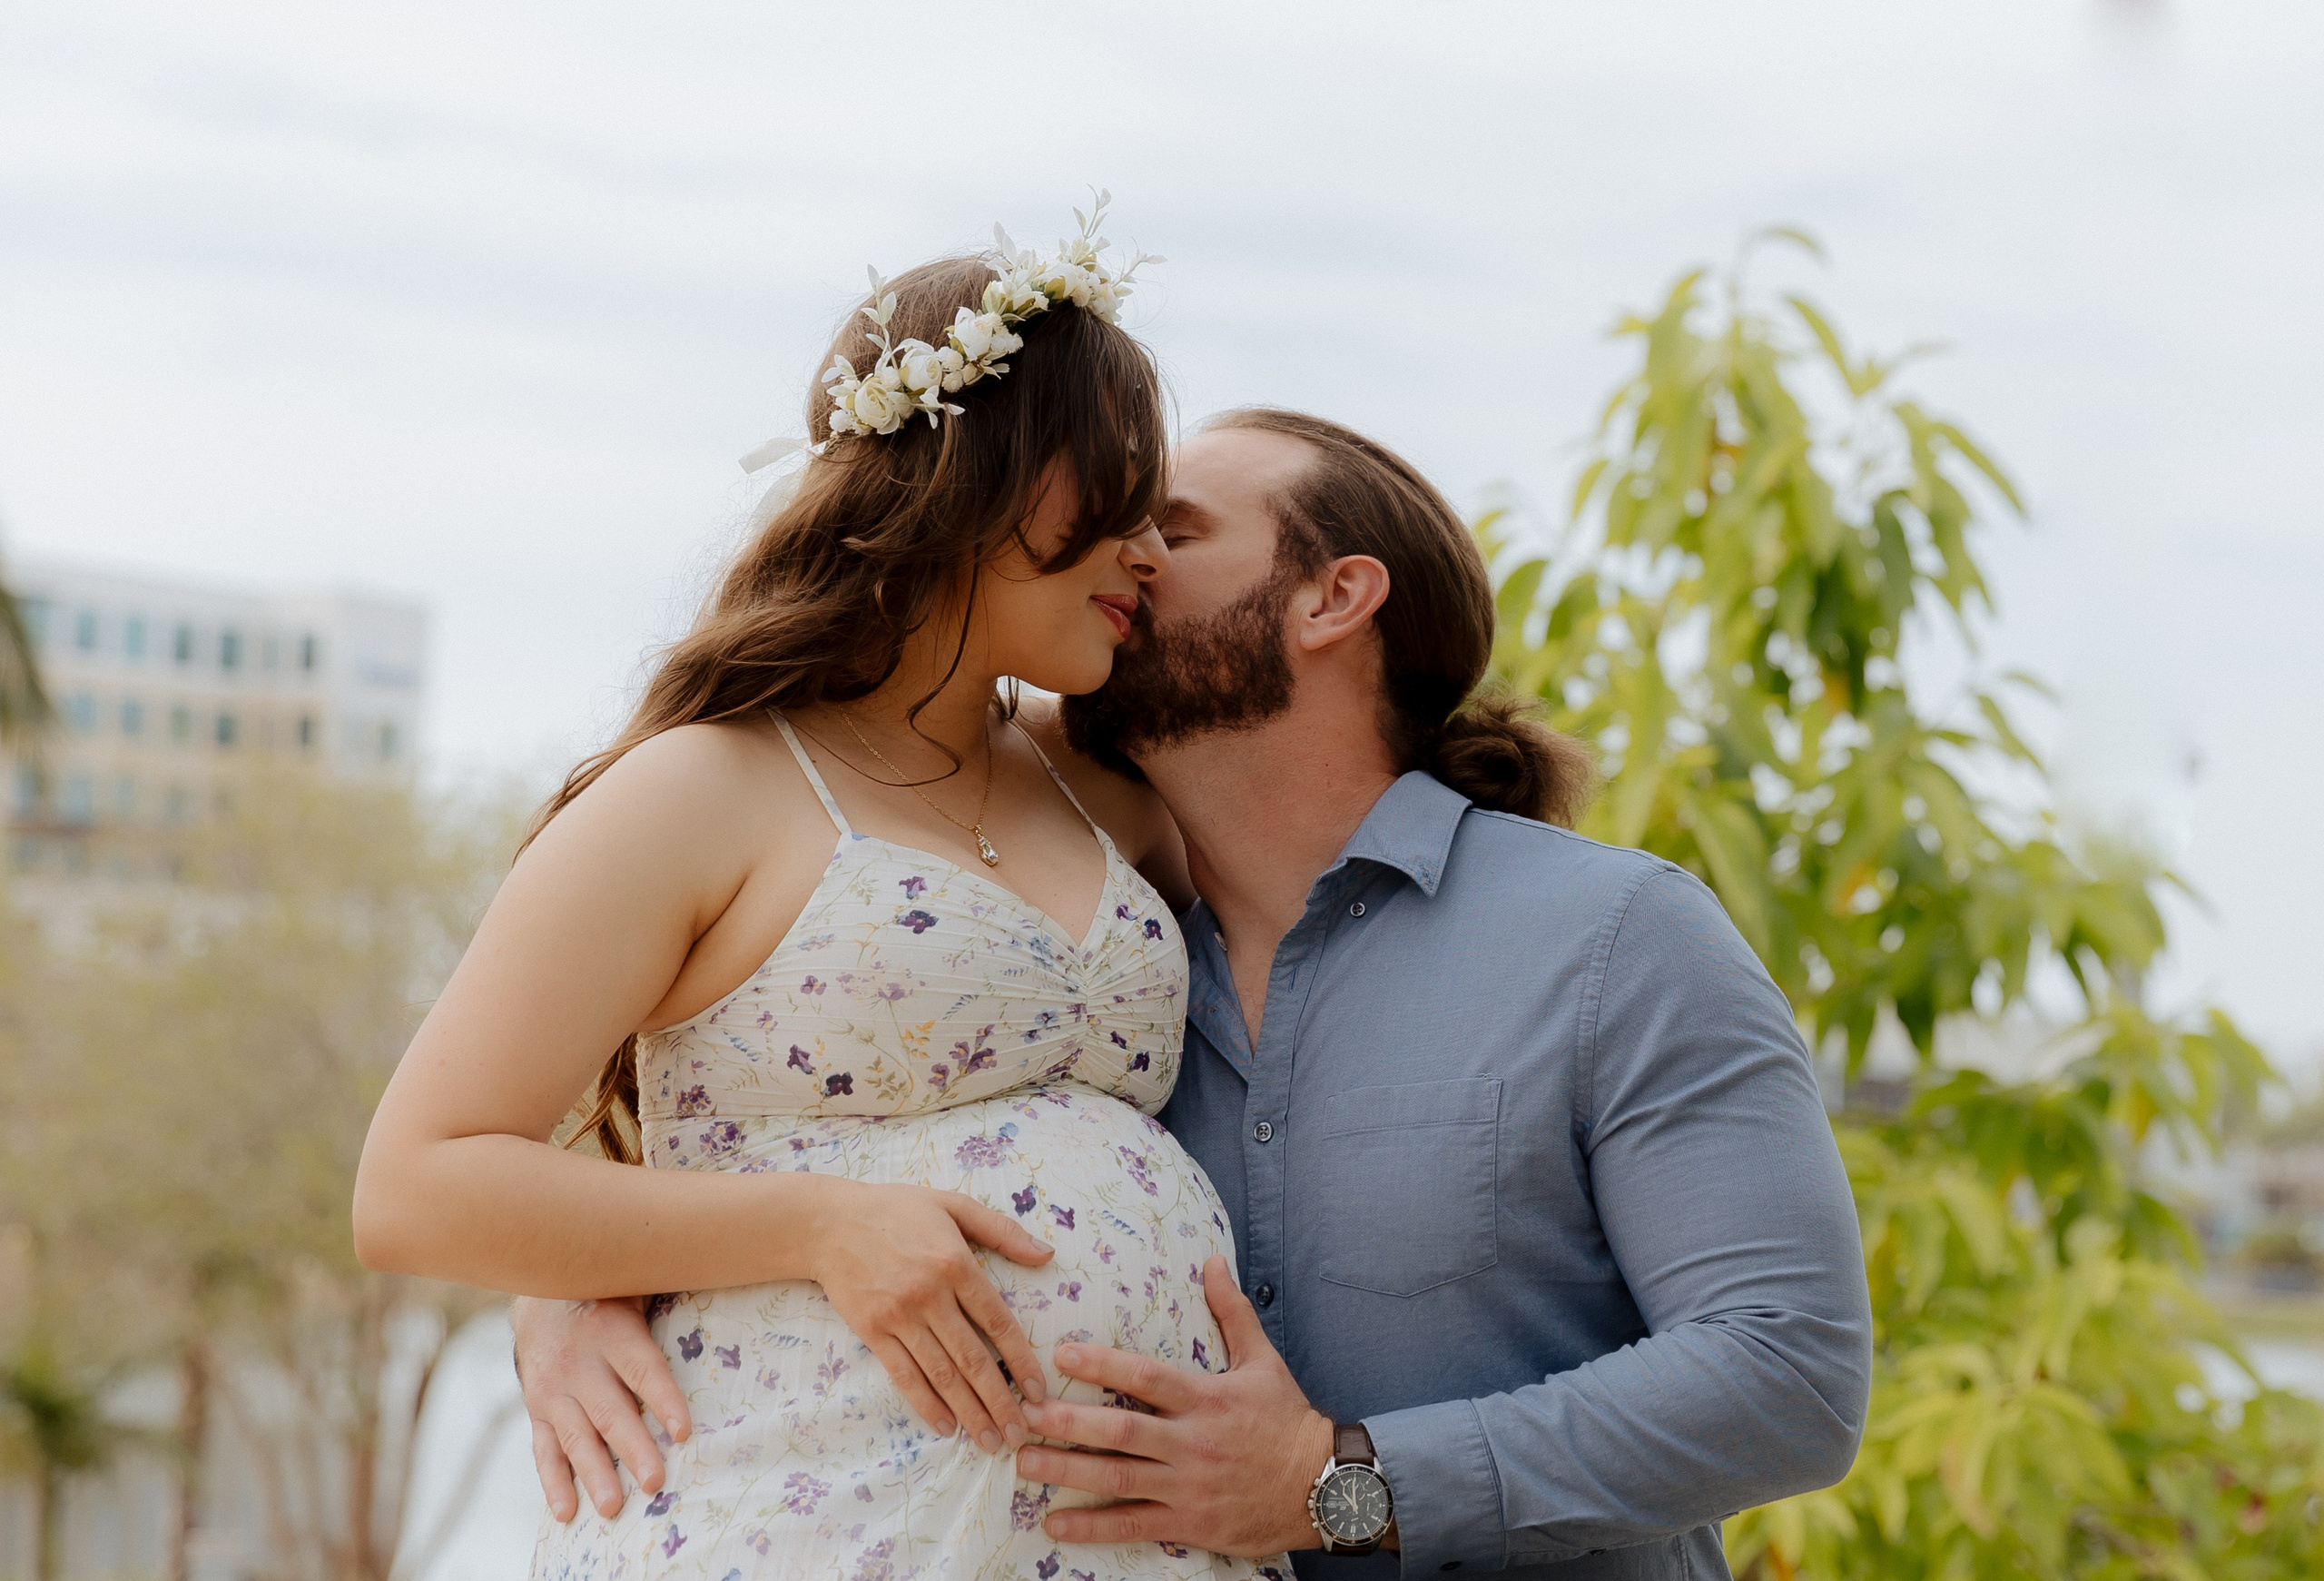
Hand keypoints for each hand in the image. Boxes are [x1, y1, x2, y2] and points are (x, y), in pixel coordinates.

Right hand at [513, 1295, 692, 1521]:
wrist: (540, 1289)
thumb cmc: (608, 1290)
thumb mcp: (633, 1283)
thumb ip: (664, 1295)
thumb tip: (720, 1283)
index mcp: (611, 1330)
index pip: (642, 1369)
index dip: (663, 1399)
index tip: (683, 1431)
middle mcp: (579, 1363)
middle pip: (609, 1411)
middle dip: (633, 1449)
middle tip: (654, 1482)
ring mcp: (552, 1389)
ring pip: (576, 1436)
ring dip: (594, 1474)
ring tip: (612, 1508)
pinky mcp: (536, 1408)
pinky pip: (543, 1449)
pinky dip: (553, 1482)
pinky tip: (567, 1512)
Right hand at [809, 1179, 1055, 1453]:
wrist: (828, 1223)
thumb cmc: (896, 1210)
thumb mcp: (953, 1205)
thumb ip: (1002, 1230)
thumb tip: (1047, 1254)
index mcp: (955, 1263)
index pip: (998, 1322)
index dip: (1021, 1361)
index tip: (1038, 1391)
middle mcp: (929, 1295)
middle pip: (973, 1358)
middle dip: (1000, 1401)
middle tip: (1020, 1434)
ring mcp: (898, 1317)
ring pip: (942, 1374)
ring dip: (969, 1412)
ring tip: (990, 1442)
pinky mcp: (872, 1332)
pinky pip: (904, 1375)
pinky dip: (926, 1404)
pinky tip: (947, 1426)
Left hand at [1015, 1256, 1334, 1556]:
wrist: (1324, 1486)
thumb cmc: (1287, 1420)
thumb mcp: (1263, 1361)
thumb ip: (1232, 1312)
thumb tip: (1212, 1261)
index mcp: (1207, 1399)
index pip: (1147, 1377)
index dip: (1104, 1364)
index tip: (1061, 1354)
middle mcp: (1193, 1442)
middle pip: (1123, 1431)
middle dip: (1069, 1423)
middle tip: (1024, 1414)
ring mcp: (1189, 1486)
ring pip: (1119, 1479)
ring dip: (1068, 1472)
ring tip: (1024, 1463)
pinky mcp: (1191, 1522)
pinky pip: (1135, 1525)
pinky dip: (1094, 1526)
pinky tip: (1055, 1523)